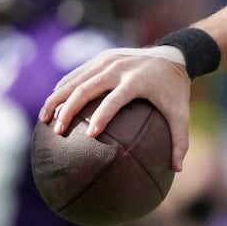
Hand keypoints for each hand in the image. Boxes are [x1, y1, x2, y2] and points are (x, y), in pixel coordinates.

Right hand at [40, 47, 193, 171]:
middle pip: (85, 88)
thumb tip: (177, 170)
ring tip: (44, 120)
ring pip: (74, 79)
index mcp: (136, 81)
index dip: (101, 116)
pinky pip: (76, 74)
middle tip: (57, 131)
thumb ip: (181, 141)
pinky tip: (52, 107)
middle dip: (68, 110)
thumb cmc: (176, 91)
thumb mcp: (182, 114)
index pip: (114, 100)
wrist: (174, 55)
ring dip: (57, 99)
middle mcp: (118, 68)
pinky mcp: (101, 58)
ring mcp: (107, 60)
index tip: (90, 135)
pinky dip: (62, 89)